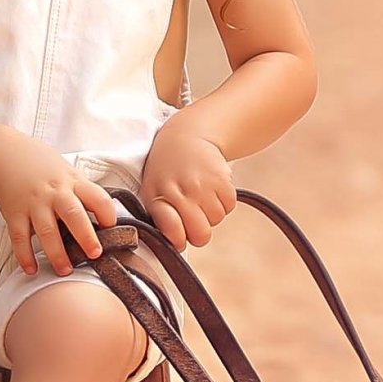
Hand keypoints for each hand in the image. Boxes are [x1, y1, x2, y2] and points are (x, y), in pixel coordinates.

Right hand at [0, 135, 125, 276]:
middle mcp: (55, 193)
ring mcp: (34, 203)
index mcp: (73, 182)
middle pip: (74, 215)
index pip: (97, 197)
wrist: (5, 153)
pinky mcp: (14, 212)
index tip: (114, 230)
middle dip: (86, 237)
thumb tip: (102, 216)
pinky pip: (19, 238)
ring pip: (47, 231)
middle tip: (95, 255)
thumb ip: (81, 191)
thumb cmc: (41, 164)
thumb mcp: (67, 171)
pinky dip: (24, 256)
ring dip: (56, 254)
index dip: (108, 214)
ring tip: (65, 271)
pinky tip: (31, 269)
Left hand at [136, 116, 239, 252]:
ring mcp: (202, 184)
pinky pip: (229, 206)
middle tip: (193, 218)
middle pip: (201, 234)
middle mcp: (181, 191)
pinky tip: (211, 189)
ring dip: (211, 214)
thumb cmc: (167, 170)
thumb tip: (176, 245)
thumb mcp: (152, 191)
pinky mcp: (221, 177)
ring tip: (201, 197)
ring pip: (216, 220)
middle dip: (198, 232)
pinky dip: (223, 202)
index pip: (173, 232)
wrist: (188, 135)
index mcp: (158, 197)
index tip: (178, 237)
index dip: (178, 241)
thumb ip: (160, 219)